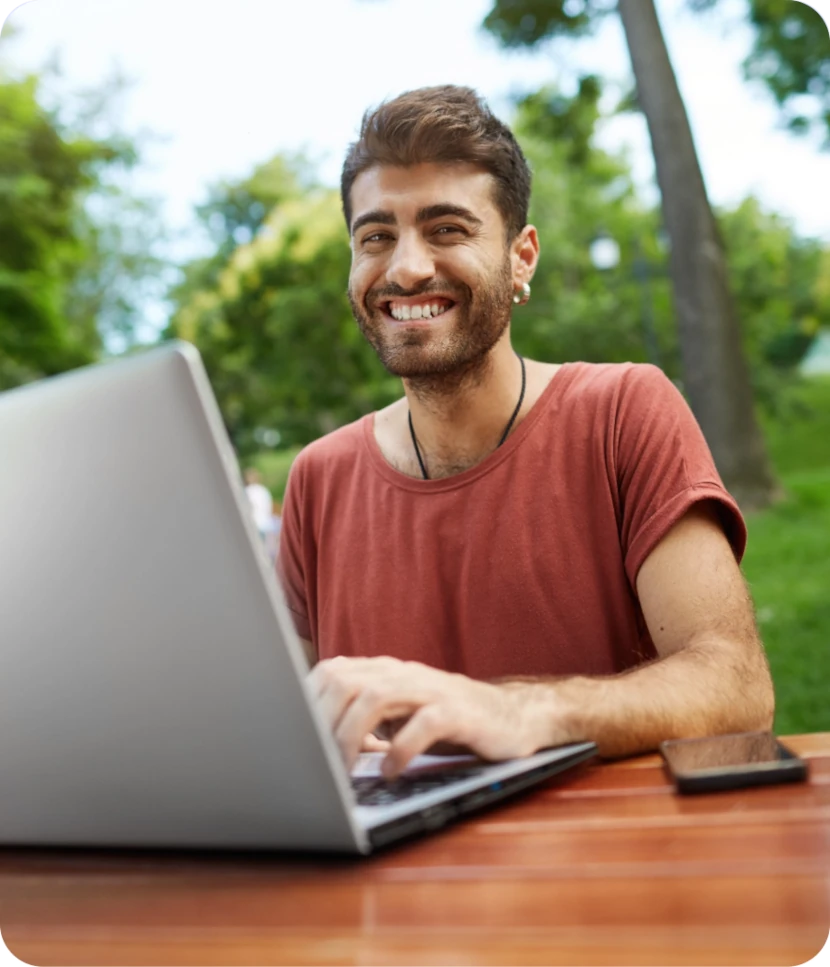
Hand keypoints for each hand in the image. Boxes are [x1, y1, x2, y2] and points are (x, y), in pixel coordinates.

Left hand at [308, 656, 545, 777]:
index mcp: (384, 672)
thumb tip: (313, 744)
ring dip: (352, 735)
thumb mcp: (398, 716)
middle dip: (322, 723)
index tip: (292, 739)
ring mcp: (430, 689)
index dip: (306, 704)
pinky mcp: (458, 711)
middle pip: (346, 681)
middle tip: (315, 763)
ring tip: (344, 771)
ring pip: (377, 696)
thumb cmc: (446, 720)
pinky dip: (400, 749)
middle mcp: (403, 673)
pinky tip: (391, 771)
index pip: (330, 673)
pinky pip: (424, 723)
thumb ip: (361, 719)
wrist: (510, 716)